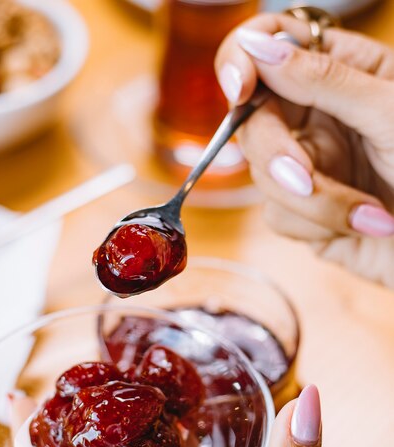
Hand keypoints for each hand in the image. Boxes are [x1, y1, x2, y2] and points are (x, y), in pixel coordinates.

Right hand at [215, 14, 393, 287]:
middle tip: (306, 179)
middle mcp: (317, 116)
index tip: (240, 88)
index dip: (241, 60)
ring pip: (262, 177)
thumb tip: (261, 48)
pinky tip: (363, 227)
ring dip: (314, 202)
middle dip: (276, 155)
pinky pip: (278, 216)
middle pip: (252, 121)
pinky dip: (320, 225)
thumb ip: (325, 80)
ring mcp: (308, 165)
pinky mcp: (303, 213)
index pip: (272, 47)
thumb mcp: (390, 112)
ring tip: (371, 215)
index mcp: (342, 73)